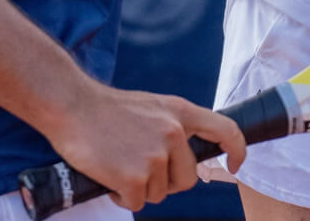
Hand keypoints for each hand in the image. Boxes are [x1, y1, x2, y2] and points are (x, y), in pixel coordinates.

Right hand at [46, 75, 245, 209]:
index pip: (226, 130)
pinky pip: (136, 203)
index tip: (235, 165)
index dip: (237, 151)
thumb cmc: (106, 109)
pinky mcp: (134, 178)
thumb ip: (172, 126)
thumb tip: (185, 154)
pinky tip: (109, 178)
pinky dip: (122, 197)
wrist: (72, 106)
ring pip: (159, 193)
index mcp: (180, 112)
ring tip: (119, 164)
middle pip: (187, 179)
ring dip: (139, 188)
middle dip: (166, 182)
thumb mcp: (151, 107)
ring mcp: (155, 156)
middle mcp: (173, 133)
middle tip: (140, 170)